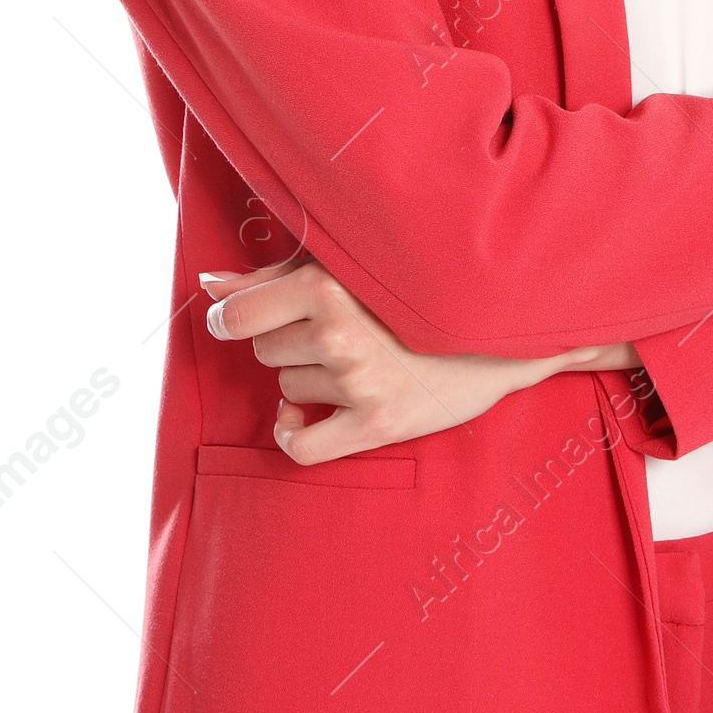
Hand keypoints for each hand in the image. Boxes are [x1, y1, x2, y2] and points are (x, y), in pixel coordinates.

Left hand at [199, 256, 638, 465]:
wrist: (503, 329)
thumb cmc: (419, 289)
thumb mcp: (348, 267)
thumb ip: (273, 277)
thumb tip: (209, 285)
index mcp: (329, 284)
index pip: (237, 313)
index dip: (232, 316)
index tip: (243, 316)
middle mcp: (341, 334)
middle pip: (264, 349)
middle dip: (288, 339)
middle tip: (338, 328)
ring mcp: (360, 383)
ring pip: (285, 387)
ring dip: (307, 377)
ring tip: (356, 357)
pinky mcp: (378, 425)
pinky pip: (299, 446)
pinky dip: (294, 432)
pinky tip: (309, 415)